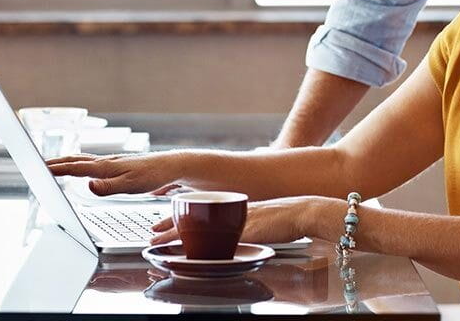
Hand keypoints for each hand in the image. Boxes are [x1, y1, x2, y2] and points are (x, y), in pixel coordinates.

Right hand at [45, 152, 186, 195]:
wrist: (169, 166)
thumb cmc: (152, 176)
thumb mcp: (131, 186)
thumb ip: (108, 187)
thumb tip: (87, 186)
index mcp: (105, 167)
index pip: (76, 166)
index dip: (57, 168)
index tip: (39, 168)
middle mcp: (106, 162)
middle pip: (76, 160)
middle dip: (57, 162)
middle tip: (39, 165)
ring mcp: (111, 163)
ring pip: (83, 160)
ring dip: (66, 162)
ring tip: (53, 166)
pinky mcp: (116, 166)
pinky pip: (91, 164)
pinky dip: (79, 165)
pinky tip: (81, 170)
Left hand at [149, 196, 330, 245]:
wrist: (306, 211)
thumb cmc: (290, 218)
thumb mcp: (265, 218)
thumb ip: (251, 223)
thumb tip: (245, 230)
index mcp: (235, 208)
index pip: (202, 211)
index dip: (184, 217)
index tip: (166, 221)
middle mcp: (231, 212)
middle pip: (196, 218)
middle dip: (172, 225)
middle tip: (153, 231)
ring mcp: (236, 221)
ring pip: (200, 227)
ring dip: (177, 235)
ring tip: (159, 238)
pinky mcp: (243, 230)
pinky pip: (215, 239)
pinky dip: (199, 244)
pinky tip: (187, 250)